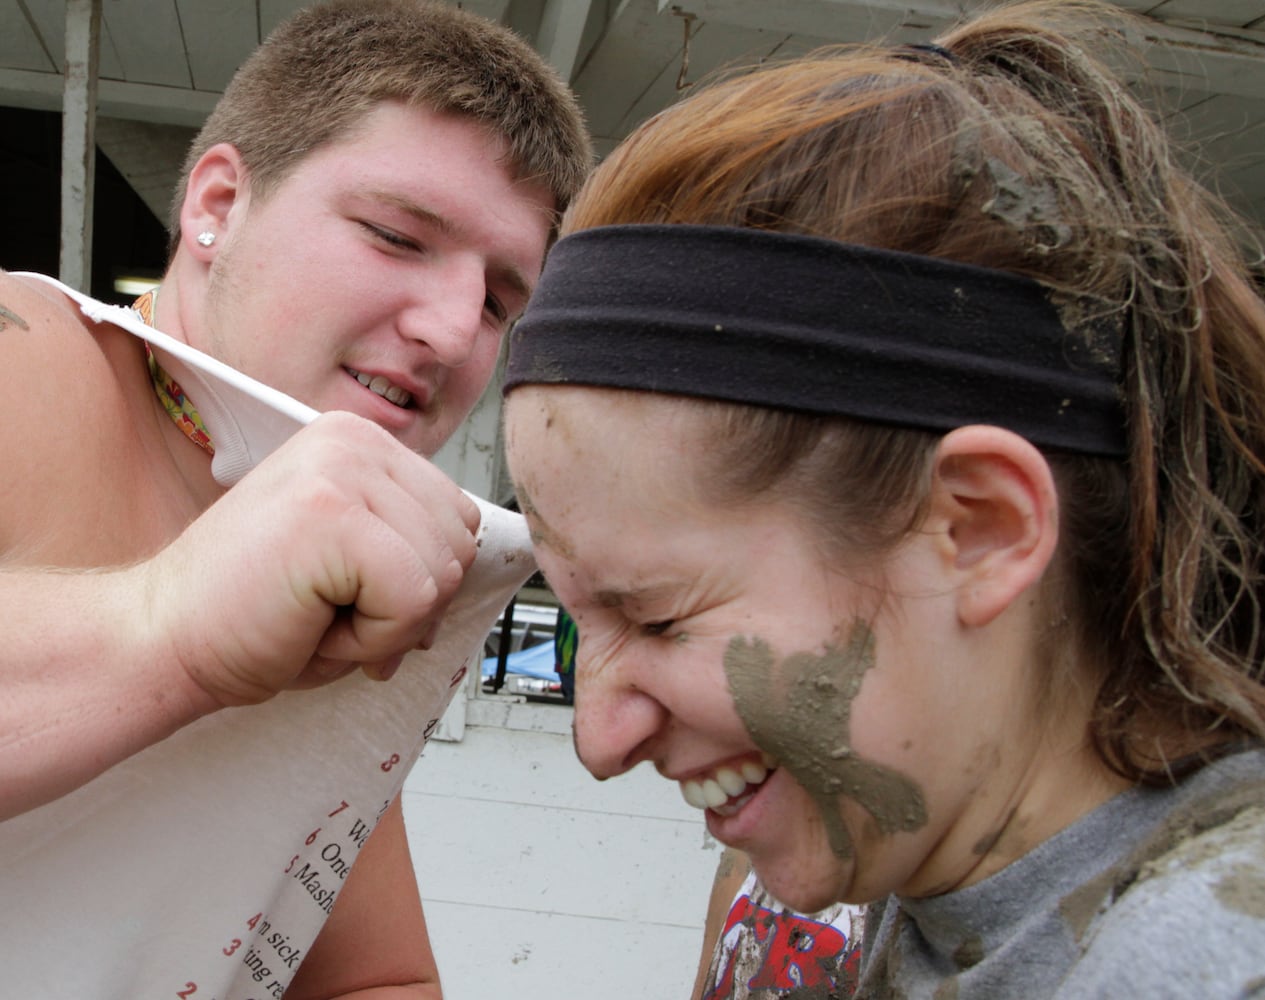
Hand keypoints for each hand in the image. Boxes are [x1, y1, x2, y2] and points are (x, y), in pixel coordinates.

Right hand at [138, 411, 479, 708]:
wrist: (164, 637)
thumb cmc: (255, 612)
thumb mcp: (357, 566)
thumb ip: (417, 552)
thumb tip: (476, 567)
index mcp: (363, 442)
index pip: (460, 521)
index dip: (418, 582)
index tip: (348, 594)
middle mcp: (355, 439)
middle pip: (461, 545)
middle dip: (408, 605)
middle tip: (325, 607)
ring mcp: (341, 470)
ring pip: (443, 574)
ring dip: (387, 624)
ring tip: (314, 611)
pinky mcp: (331, 513)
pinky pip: (415, 598)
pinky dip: (372, 638)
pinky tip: (311, 623)